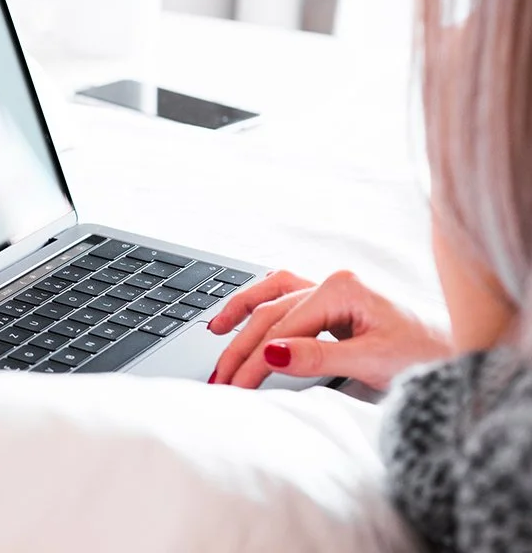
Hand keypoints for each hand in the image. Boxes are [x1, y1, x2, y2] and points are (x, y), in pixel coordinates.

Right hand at [207, 270, 451, 389]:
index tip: (234, 386)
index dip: (254, 359)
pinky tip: (244, 314)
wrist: (455, 353)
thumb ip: (318, 356)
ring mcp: (332, 289)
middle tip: (220, 379)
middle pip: (270, 312)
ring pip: (272, 294)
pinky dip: (260, 303)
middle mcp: (333, 282)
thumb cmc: (426, 354)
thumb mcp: (372, 361)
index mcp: (342, 288)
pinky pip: (285, 295)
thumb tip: (271, 352)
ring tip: (214, 333)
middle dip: (241, 347)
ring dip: (241, 313)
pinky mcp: (333, 302)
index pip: (282, 327)